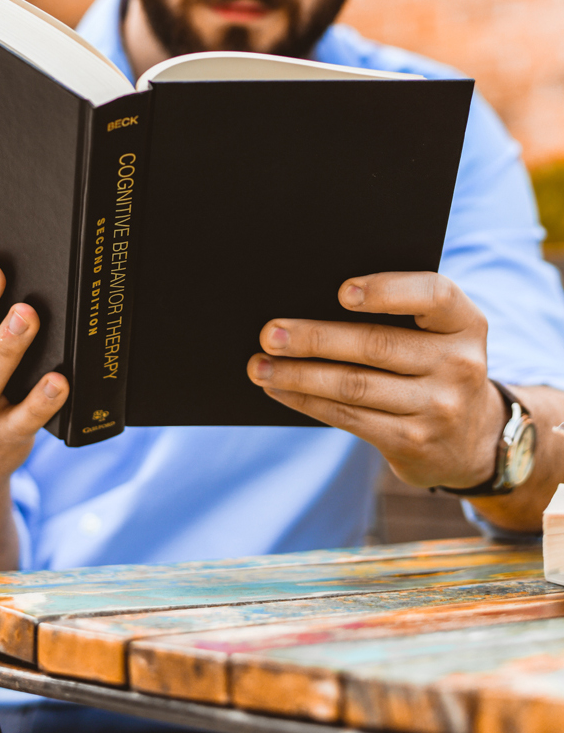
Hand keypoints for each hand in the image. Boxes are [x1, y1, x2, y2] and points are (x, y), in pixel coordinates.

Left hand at [247, 272, 502, 489]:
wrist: (473, 440)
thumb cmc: (433, 367)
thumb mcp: (438, 336)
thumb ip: (398, 315)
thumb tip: (306, 300)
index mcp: (466, 324)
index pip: (436, 295)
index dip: (388, 290)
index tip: (342, 292)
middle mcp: (460, 365)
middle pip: (377, 344)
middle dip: (314, 338)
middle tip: (269, 333)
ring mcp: (440, 407)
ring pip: (354, 384)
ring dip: (297, 374)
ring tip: (259, 365)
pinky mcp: (414, 442)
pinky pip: (348, 416)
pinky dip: (306, 400)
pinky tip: (278, 389)